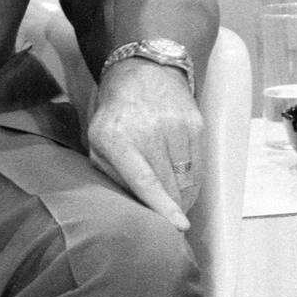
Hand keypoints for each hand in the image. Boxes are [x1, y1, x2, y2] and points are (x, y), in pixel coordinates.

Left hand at [86, 60, 203, 231]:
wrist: (142, 70)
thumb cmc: (115, 115)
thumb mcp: (97, 141)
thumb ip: (111, 173)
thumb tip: (135, 206)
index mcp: (118, 140)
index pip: (145, 181)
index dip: (163, 206)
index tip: (179, 225)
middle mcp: (149, 132)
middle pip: (171, 185)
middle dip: (172, 207)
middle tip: (168, 218)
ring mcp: (176, 127)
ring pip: (188, 179)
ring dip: (183, 196)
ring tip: (173, 196)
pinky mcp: (196, 124)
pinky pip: (199, 166)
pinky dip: (192, 180)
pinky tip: (181, 178)